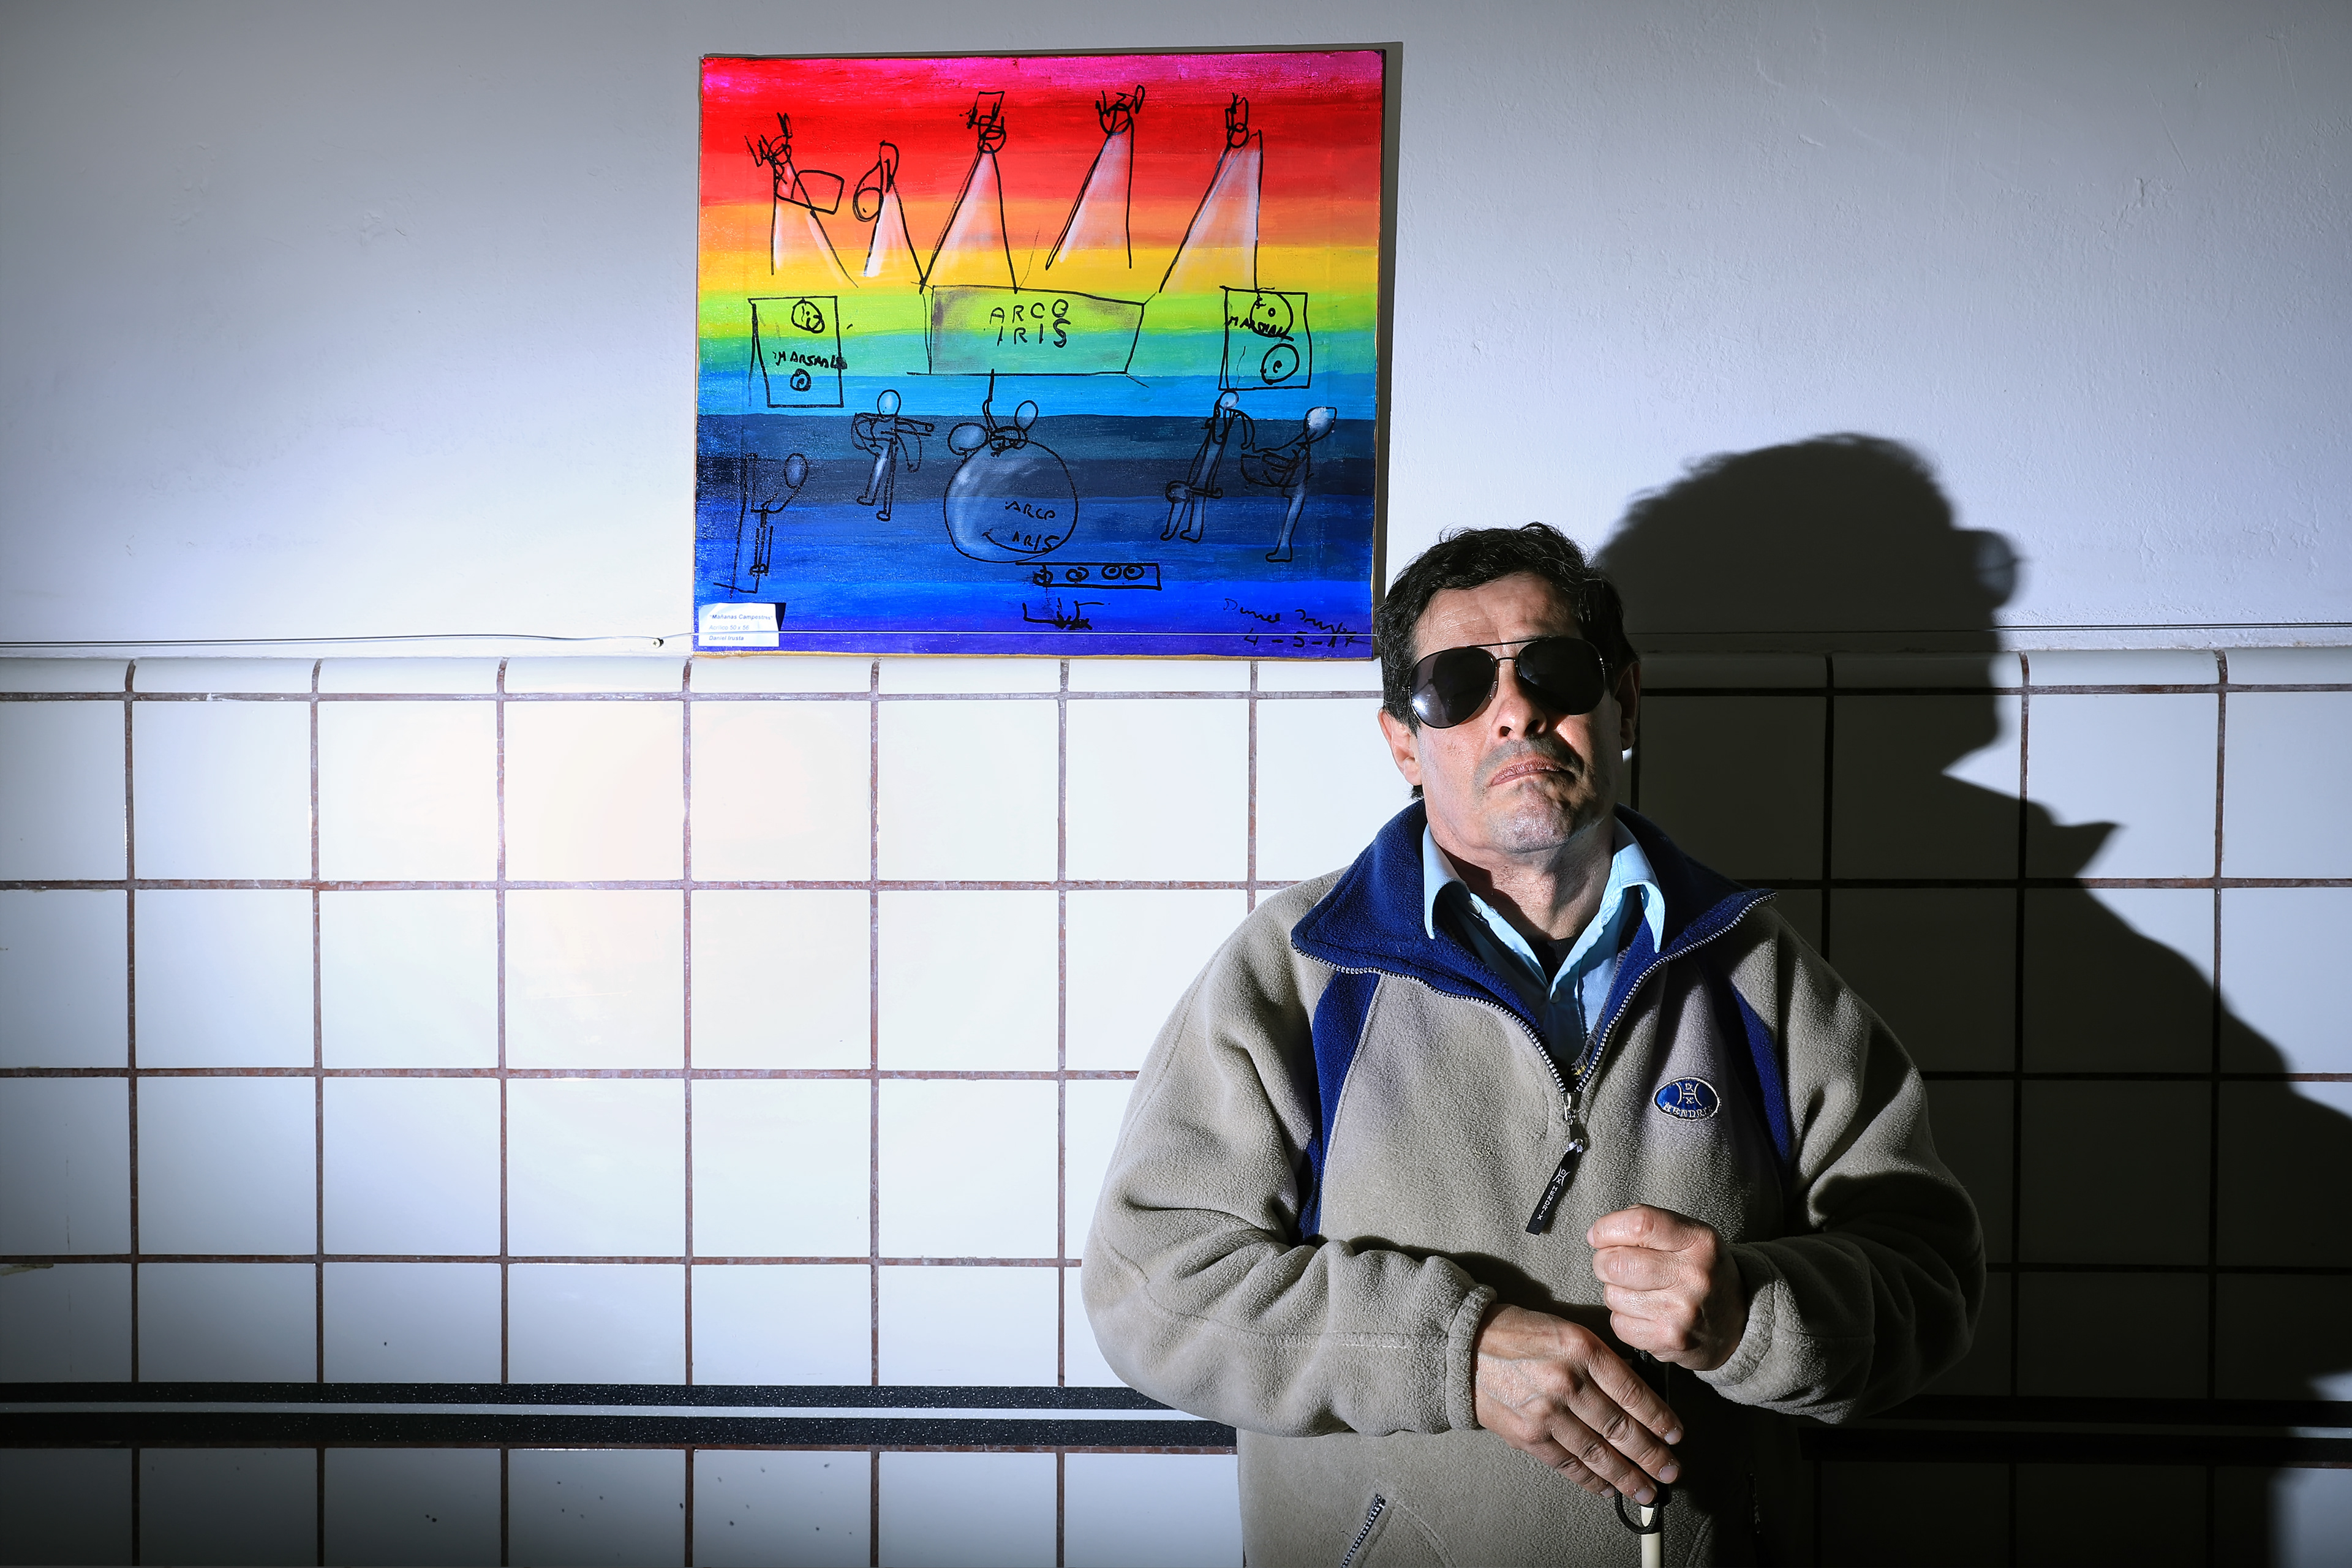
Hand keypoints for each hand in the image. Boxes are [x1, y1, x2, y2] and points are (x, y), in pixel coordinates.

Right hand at [1471, 1303, 1682, 1502]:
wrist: (1463, 1348)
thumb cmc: (1516, 1334)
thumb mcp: (1566, 1330)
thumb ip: (1600, 1359)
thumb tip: (1635, 1392)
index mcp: (1582, 1349)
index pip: (1633, 1392)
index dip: (1659, 1419)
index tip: (1675, 1436)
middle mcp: (1567, 1382)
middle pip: (1620, 1428)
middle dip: (1651, 1454)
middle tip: (1671, 1471)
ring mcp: (1547, 1413)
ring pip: (1598, 1453)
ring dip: (1627, 1476)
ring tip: (1646, 1490)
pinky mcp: (1529, 1436)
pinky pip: (1568, 1464)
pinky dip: (1591, 1480)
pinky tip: (1607, 1489)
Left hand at [1588, 1205, 1748, 1371]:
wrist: (1738, 1324)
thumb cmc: (1701, 1271)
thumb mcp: (1691, 1237)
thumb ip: (1649, 1225)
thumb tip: (1597, 1234)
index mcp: (1700, 1241)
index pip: (1639, 1224)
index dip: (1607, 1228)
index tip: (1599, 1235)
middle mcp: (1694, 1276)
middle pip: (1616, 1262)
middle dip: (1604, 1262)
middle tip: (1615, 1265)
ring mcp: (1682, 1313)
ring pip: (1612, 1294)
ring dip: (1615, 1291)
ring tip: (1639, 1291)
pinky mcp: (1669, 1341)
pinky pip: (1618, 1324)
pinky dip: (1623, 1318)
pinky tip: (1644, 1314)